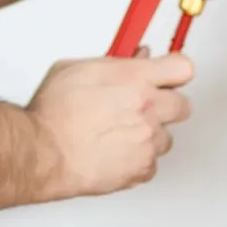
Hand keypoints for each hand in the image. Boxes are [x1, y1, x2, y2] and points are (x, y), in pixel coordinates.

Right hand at [25, 50, 194, 198]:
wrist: (44, 151)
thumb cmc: (54, 112)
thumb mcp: (76, 68)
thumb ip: (112, 63)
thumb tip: (133, 59)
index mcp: (135, 78)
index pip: (182, 69)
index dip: (175, 72)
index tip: (170, 75)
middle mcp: (148, 108)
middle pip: (182, 105)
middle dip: (166, 105)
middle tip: (144, 106)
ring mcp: (148, 139)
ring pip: (167, 137)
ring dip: (150, 134)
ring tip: (122, 133)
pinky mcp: (143, 167)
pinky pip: (152, 162)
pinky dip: (138, 159)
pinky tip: (117, 151)